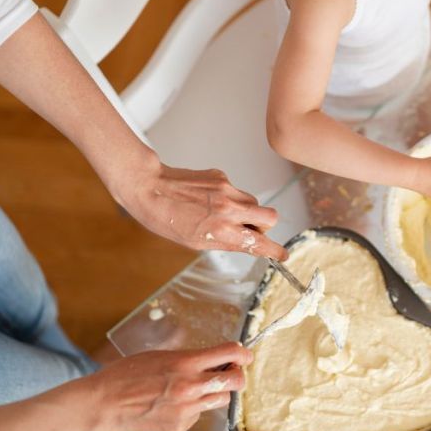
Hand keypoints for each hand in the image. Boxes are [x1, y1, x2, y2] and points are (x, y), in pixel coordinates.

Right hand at [91, 342, 252, 430]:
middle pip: (235, 381)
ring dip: (217, 391)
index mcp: (185, 362)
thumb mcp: (162, 355)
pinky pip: (199, 415)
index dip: (243, 353)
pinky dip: (194, 408)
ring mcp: (186, 409)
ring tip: (200, 387)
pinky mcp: (180, 425)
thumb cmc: (129, 374)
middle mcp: (190, 386)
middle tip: (231, 372)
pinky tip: (175, 403)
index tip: (245, 355)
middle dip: (238, 375)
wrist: (107, 402)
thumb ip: (190, 358)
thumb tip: (214, 359)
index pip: (229, 353)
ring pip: (220, 399)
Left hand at [117, 158, 287, 260]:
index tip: (282, 254)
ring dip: (246, 211)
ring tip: (222, 214)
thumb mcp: (195, 242)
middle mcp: (228, 209)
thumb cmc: (165, 218)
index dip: (275, 250)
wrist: (149, 188)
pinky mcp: (221, 176)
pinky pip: (236, 190)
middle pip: (270, 217)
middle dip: (265, 226)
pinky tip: (207, 200)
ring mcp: (226, 190)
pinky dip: (229, 198)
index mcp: (220, 231)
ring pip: (254, 202)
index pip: (259, 242)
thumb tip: (247, 243)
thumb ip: (226, 242)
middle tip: (250, 229)